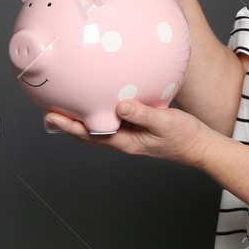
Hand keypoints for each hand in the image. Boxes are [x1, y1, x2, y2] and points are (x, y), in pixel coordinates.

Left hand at [44, 100, 217, 167]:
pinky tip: (99, 102)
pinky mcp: (136, 129)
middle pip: (87, 135)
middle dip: (67, 125)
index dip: (69, 126)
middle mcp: (123, 140)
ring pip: (97, 130)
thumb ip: (143, 114)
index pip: (90, 135)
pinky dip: (99, 114)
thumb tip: (120, 105)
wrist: (200, 146)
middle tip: (48, 112)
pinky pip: (112, 122)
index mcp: (126, 142)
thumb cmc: (185, 137)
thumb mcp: (165, 123)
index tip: (51, 116)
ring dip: (80, 120)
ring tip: (65, 107)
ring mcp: (129, 136)